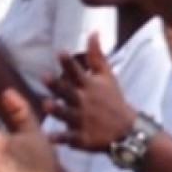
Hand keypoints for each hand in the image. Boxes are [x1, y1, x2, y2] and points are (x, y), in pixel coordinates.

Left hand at [43, 33, 135, 151]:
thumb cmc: (113, 100)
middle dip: (57, 85)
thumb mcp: (107, 77)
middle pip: (69, 92)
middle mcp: (84, 102)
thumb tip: (93, 32)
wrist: (128, 131)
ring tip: (46, 105)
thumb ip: (96, 56)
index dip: (69, 63)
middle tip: (44, 76)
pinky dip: (60, 138)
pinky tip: (48, 138)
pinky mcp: (82, 138)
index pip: (78, 72)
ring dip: (57, 110)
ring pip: (68, 115)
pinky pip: (70, 138)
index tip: (60, 52)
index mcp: (89, 87)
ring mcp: (83, 121)